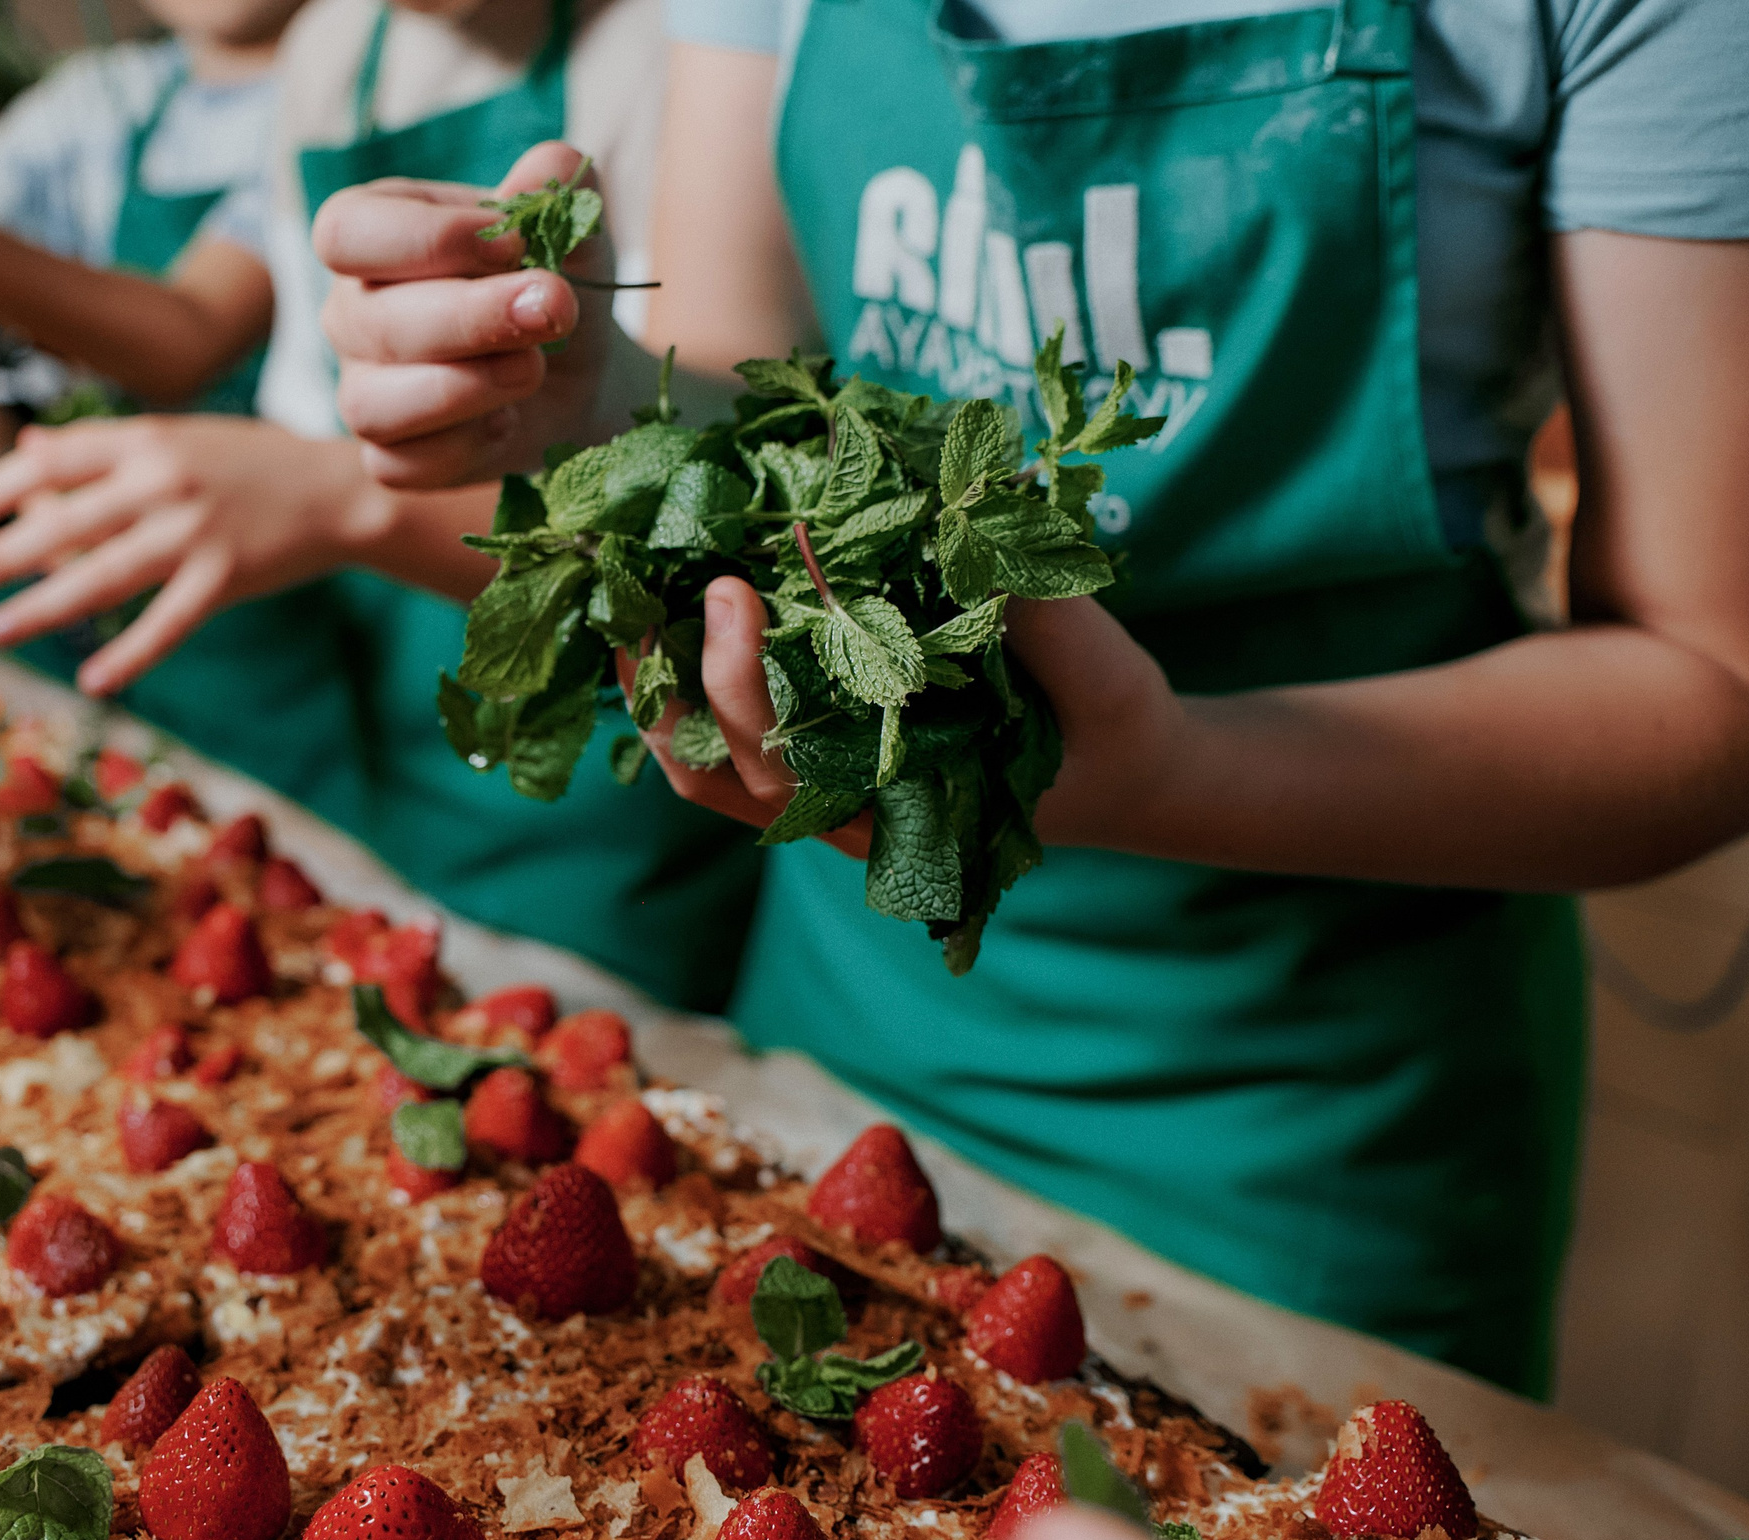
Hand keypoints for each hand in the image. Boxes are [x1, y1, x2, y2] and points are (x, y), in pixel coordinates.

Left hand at [0, 416, 393, 695]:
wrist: (338, 490)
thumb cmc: (250, 462)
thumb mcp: (176, 437)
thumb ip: (104, 446)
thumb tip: (25, 448)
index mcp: (148, 440)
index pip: (56, 461)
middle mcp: (165, 482)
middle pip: (67, 520)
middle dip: (6, 552)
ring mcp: (195, 532)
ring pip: (104, 574)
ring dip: (45, 605)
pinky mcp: (226, 577)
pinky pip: (167, 623)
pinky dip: (131, 655)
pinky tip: (93, 680)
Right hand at [314, 140, 604, 488]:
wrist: (581, 375)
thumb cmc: (555, 283)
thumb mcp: (571, 228)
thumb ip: (560, 190)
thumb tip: (547, 171)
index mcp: (374, 235)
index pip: (347, 230)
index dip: (427, 240)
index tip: (515, 244)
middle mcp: (352, 312)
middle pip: (372, 322)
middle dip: (473, 316)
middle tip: (555, 307)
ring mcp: (362, 389)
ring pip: (374, 405)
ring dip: (468, 387)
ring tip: (535, 368)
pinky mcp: (390, 456)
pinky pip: (403, 465)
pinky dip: (467, 445)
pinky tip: (509, 420)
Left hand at [625, 579, 1182, 858]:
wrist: (1125, 770)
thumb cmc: (1108, 723)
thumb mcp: (1102, 672)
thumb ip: (1040, 615)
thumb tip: (978, 512)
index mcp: (908, 815)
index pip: (797, 764)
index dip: (751, 678)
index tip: (744, 587)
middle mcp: (850, 818)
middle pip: (726, 772)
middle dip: (692, 677)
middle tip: (687, 575)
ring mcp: (824, 797)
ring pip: (706, 769)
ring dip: (657, 694)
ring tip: (624, 601)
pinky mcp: (819, 758)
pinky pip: (725, 740)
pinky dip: (686, 682)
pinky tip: (660, 608)